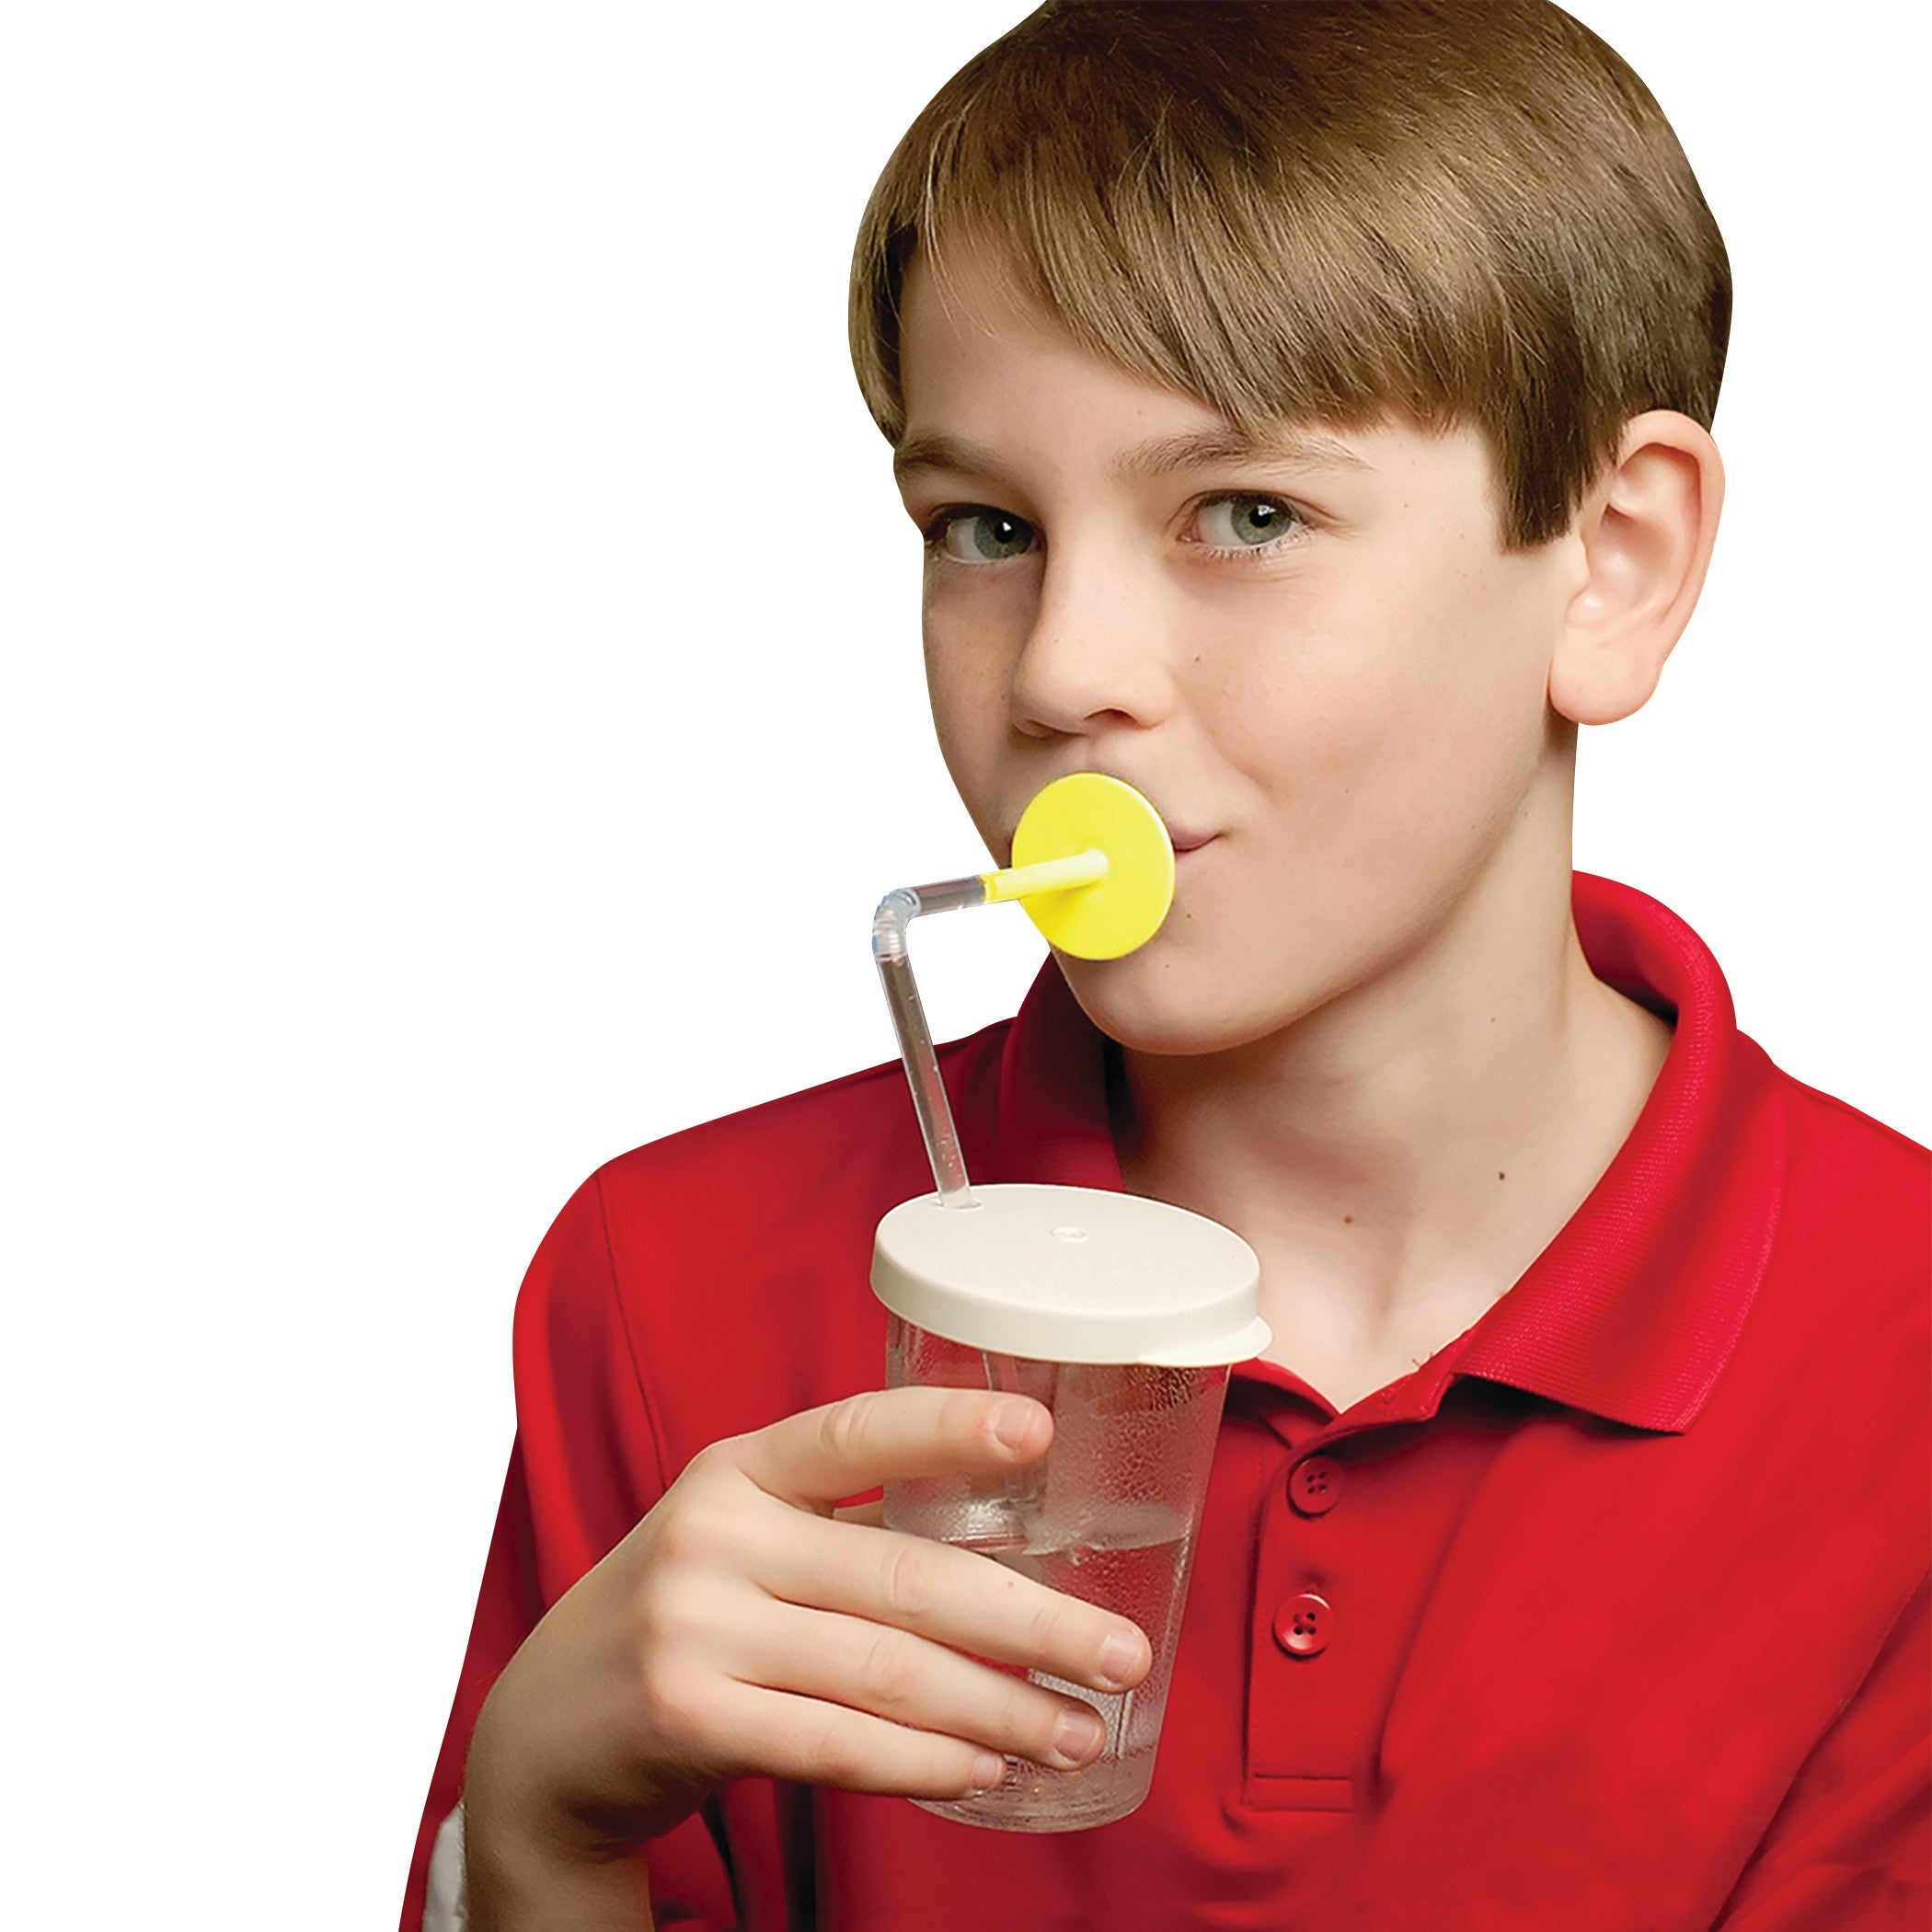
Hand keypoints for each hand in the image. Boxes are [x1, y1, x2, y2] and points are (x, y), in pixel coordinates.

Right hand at [462, 1386, 1152, 1926]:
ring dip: (1000, 1709)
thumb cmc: (682, 1616)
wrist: (543, 1729)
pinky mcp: (685, 1715)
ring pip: (886, 1670)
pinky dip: (923, 1761)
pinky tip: (983, 1767)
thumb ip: (839, 1526)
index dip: (949, 1427)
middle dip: (1032, 1622)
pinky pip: (836, 1743)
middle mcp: (715, 1533)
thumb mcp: (737, 1537)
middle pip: (906, 1575)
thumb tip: (1010, 1560)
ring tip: (1076, 1731)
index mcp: (739, 1468)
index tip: (1038, 1432)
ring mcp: (695, 1625)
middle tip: (1119, 1655)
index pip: (857, 1430)